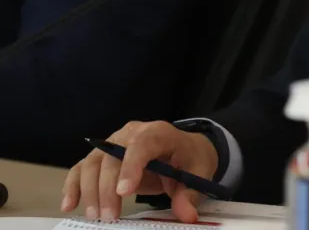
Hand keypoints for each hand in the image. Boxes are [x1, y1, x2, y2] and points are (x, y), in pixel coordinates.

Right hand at [62, 121, 218, 222]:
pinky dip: (72, 186)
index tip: (124, 192)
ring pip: (92, 163)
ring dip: (89, 191)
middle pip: (111, 157)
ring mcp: (112, 142)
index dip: (131, 166)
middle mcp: (131, 133)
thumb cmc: (189, 159)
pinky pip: (81, 168)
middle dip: (107, 188)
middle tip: (109, 216)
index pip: (142, 144)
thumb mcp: (198, 173)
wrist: (182, 150)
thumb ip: (190, 193)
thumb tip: (187, 215)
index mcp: (159, 133)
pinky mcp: (101, 156)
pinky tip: (69, 205)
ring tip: (95, 216)